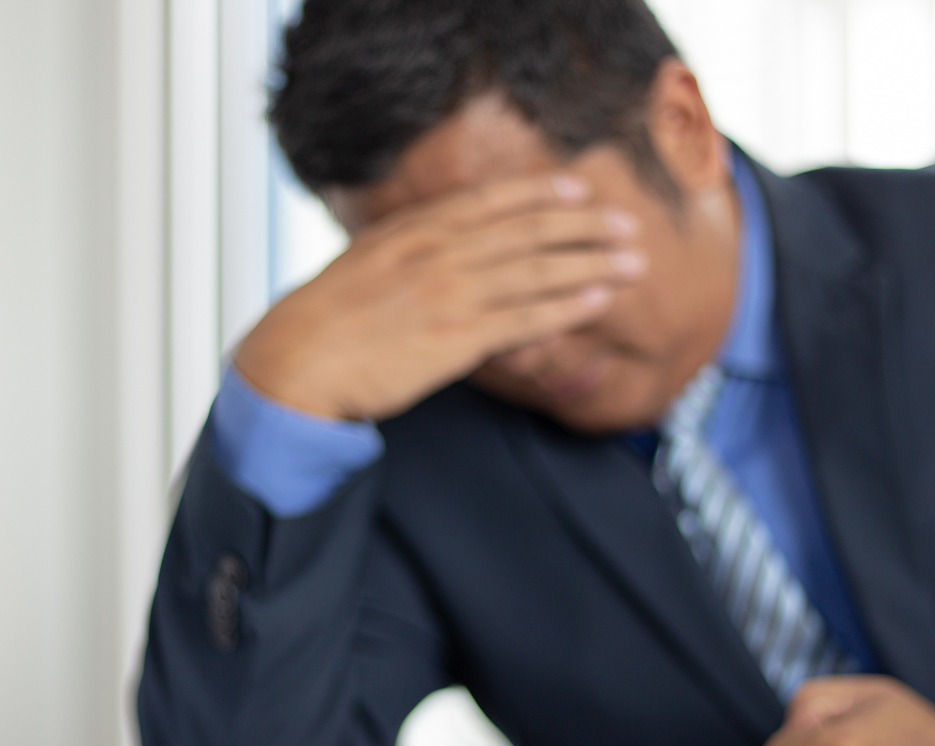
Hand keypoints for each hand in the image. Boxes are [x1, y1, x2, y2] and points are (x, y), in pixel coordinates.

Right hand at [233, 173, 645, 420]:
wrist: (296, 361)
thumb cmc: (324, 321)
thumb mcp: (363, 266)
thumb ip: (405, 252)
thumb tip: (438, 254)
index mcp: (413, 231)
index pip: (489, 202)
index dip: (539, 195)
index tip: (578, 191)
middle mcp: (438, 253)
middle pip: (526, 231)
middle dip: (584, 227)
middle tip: (627, 226)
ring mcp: (450, 293)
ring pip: (536, 271)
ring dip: (591, 264)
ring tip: (633, 262)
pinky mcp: (456, 338)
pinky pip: (525, 318)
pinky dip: (566, 307)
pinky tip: (598, 301)